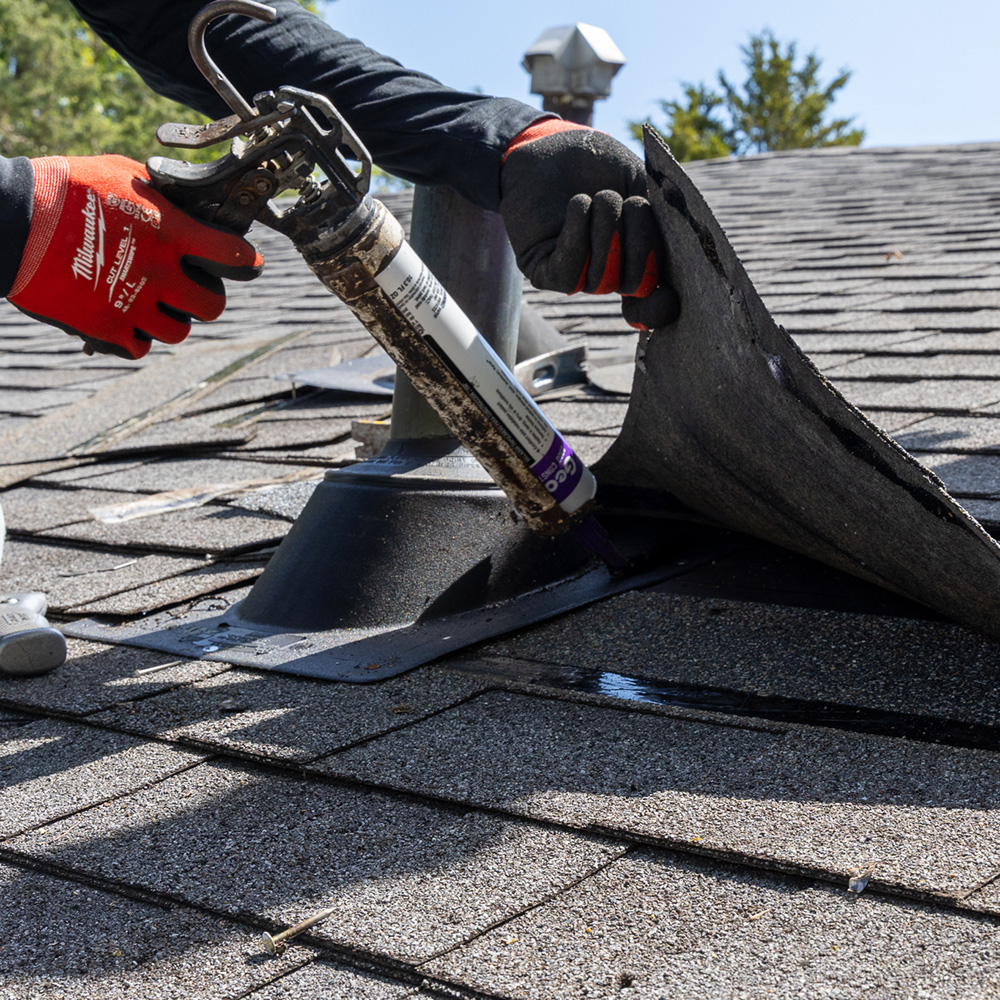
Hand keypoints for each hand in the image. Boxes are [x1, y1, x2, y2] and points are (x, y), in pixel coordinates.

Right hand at [7, 155, 261, 358]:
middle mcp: (159, 273)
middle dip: (204, 297)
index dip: (245, 262)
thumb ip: (165, 200)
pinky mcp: (106, 329)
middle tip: (188, 286)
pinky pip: (141, 347)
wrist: (10, 220)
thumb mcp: (124, 177)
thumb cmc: (66, 188)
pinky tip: (124, 315)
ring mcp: (133, 305)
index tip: (245, 263)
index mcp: (170, 233)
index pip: (234, 257)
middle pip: (213, 306)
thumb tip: (192, 210)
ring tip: (150, 300)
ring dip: (170, 318)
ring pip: (179, 331)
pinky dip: (136, 336)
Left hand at [499, 120, 678, 330]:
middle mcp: (608, 274)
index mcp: (636, 259)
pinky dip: (578, 234)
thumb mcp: (640, 184)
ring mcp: (577, 276)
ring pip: (604, 280)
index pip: (653, 304)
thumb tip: (678, 255)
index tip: (666, 297)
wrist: (547, 145)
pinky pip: (570, 274)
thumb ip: (659, 216)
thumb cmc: (597, 164)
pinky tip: (578, 204)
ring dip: (607, 230)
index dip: (660, 308)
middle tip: (626, 201)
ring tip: (597, 196)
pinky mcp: (544, 272)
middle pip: (635, 284)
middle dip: (638, 239)